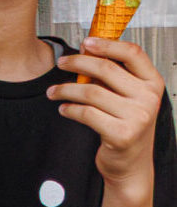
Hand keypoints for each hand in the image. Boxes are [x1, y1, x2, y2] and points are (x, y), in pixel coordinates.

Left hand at [50, 37, 164, 190]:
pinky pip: (86, 114)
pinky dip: (69, 109)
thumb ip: (115, 78)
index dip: (107, 44)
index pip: (133, 53)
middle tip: (61, 63)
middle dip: (78, 62)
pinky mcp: (121, 134)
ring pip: (91, 92)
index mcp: (153, 83)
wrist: (130, 164)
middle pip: (106, 69)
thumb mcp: (128, 98)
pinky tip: (63, 109)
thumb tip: (86, 52)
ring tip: (53, 91)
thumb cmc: (126, 127)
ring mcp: (137, 117)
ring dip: (66, 89)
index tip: (86, 41)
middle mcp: (148, 98)